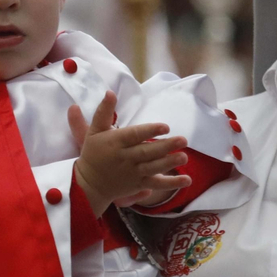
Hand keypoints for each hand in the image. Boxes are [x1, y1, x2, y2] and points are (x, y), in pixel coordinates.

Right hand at [69, 91, 190, 214]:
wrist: (89, 184)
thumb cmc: (93, 154)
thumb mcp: (94, 131)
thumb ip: (103, 111)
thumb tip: (110, 92)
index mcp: (115, 143)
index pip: (134, 135)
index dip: (150, 131)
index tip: (166, 127)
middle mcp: (125, 158)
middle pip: (147, 152)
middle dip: (166, 146)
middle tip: (184, 140)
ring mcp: (133, 173)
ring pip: (153, 167)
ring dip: (170, 162)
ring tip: (185, 156)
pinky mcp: (138, 184)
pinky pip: (156, 184)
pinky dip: (171, 184)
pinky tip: (187, 180)